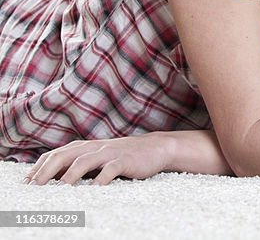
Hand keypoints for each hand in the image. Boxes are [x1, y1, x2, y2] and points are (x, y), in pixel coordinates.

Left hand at [24, 133, 173, 185]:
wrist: (155, 148)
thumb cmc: (122, 156)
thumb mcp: (98, 156)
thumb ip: (77, 163)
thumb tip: (52, 179)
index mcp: (84, 146)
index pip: (55, 154)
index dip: (39, 167)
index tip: (26, 183)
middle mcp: (93, 147)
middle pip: (64, 155)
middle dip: (47, 171)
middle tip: (35, 187)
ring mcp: (109, 153)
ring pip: (83, 161)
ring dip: (69, 176)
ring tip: (59, 189)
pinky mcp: (124, 160)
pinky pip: (110, 170)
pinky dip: (101, 180)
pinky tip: (94, 190)